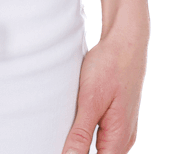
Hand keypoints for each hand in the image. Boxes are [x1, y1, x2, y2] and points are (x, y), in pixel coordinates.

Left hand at [61, 21, 148, 153]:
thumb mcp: (90, 99)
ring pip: (102, 148)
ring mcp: (123, 128)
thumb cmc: (110, 66)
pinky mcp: (118, 118)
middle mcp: (124, 138)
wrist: (126, 41)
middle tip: (58, 137)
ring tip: (65, 131)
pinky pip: (103, 136)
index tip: (62, 147)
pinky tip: (75, 124)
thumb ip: (80, 134)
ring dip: (83, 144)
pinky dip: (89, 134)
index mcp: (119, 138)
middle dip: (79, 150)